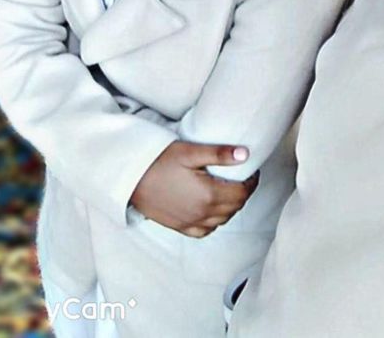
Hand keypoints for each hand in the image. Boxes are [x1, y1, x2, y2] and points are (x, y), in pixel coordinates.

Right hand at [130, 141, 258, 237]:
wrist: (131, 177)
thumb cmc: (159, 160)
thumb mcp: (190, 152)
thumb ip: (219, 154)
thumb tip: (245, 154)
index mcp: (208, 195)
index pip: (241, 193)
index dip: (251, 182)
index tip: (252, 172)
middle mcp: (202, 213)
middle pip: (234, 208)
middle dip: (241, 193)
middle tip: (241, 178)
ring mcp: (190, 222)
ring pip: (221, 221)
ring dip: (229, 208)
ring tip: (228, 191)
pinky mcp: (178, 226)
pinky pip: (204, 231)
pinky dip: (213, 223)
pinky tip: (211, 210)